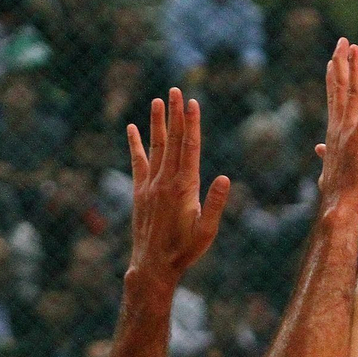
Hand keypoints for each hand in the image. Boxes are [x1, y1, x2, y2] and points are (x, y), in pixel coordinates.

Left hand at [126, 88, 230, 281]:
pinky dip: (135, 145)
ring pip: (155, 147)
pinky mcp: (139, 192)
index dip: (191, 124)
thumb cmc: (184, 251)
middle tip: (176, 90)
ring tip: (158, 100)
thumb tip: (224, 178)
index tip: (193, 103)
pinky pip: (138, 163)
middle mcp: (166, 182)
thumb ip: (215, 204)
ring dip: (157, 123)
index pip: (190, 148)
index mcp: (185, 188)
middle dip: (175, 114)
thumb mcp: (206, 231)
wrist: (153, 266)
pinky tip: (132, 128)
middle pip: (172, 141)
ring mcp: (150, 185)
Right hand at [315, 39, 357, 215]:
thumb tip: (319, 149)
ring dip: (352, 70)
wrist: (340, 207)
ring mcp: (347, 132)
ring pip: (350, 95)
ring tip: (355, 48)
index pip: (335, 98)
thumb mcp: (332, 167)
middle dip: (341, 63)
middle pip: (339, 89)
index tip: (336, 57)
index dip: (335, 76)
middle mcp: (338, 127)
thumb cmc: (340, 191)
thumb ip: (327, 154)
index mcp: (335, 131)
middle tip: (343, 40)